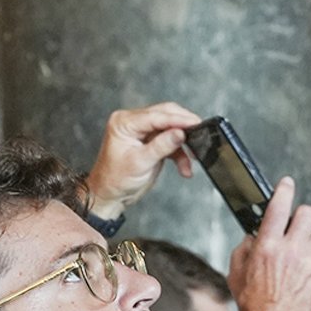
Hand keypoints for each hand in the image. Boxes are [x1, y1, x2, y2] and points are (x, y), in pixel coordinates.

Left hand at [84, 102, 201, 221]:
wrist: (110, 195)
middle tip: (200, 133)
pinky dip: (180, 154)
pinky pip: (170, 142)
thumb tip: (180, 132)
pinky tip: (185, 167)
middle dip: (184, 127)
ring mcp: (142, 132)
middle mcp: (132, 123)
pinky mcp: (151, 142)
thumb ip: (162, 146)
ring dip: (183, 144)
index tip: (196, 123)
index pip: (156, 115)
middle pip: (165, 116)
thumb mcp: (140, 163)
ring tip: (192, 157)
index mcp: (124, 122)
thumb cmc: (116, 179)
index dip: (178, 119)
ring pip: (171, 129)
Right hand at [226, 177, 310, 310]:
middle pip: (308, 214)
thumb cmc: (252, 303)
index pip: (279, 207)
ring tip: (299, 254)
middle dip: (301, 215)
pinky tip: (302, 274)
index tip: (286, 184)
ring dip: (310, 240)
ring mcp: (310, 263)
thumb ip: (246, 247)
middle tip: (295, 224)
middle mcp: (291, 251)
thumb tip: (255, 235)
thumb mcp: (236, 270)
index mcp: (268, 246)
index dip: (284, 190)